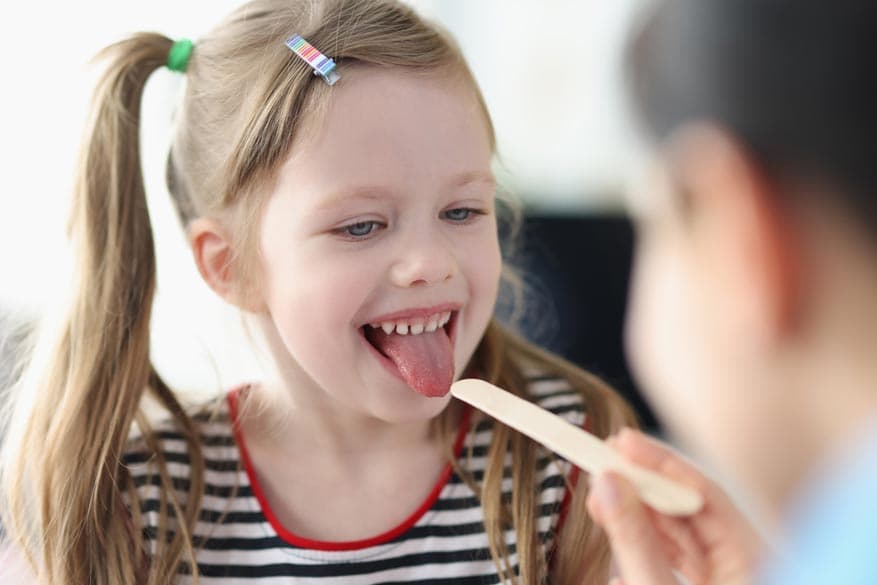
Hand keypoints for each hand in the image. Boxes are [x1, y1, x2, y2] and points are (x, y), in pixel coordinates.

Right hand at [586, 429, 762, 584]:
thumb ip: (636, 541)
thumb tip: (608, 484)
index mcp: (752, 559)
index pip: (705, 492)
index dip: (660, 463)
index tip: (622, 441)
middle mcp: (742, 564)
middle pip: (687, 510)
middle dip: (640, 490)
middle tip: (603, 464)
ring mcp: (724, 579)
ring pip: (676, 535)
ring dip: (634, 519)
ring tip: (598, 501)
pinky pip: (672, 562)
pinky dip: (641, 550)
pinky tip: (616, 548)